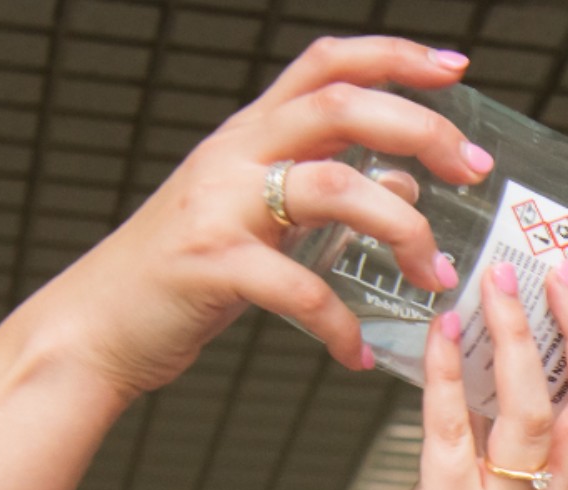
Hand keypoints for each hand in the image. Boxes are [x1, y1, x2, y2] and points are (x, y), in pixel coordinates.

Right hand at [42, 35, 490, 399]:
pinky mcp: (211, 265)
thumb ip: (328, 197)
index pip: (327, 65)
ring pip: (335, 185)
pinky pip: (300, 289)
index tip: (456, 68)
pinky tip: (357, 355)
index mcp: (250, 136)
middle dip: (421, 129)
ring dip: (403, 229)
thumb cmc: (184, 275)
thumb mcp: (259, 222)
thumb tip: (407, 186)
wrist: (95, 327)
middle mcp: (235, 154)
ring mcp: (220, 205)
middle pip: (341, 106)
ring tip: (434, 275)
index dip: (394, 56)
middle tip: (472, 169)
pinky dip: (340, 325)